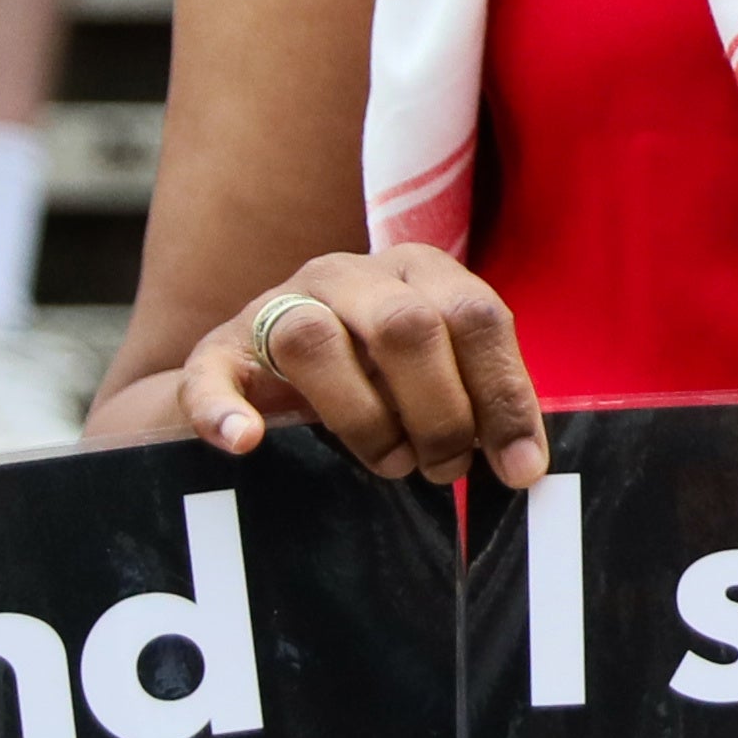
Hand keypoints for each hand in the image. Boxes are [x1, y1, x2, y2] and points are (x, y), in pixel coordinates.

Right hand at [131, 247, 542, 492]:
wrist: (253, 379)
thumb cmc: (369, 379)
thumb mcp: (432, 376)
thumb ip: (478, 401)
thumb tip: (525, 465)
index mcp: (417, 270)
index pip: (477, 315)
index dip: (504, 395)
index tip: (520, 467)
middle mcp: (348, 273)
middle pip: (406, 326)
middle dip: (439, 411)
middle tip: (443, 467)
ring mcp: (275, 304)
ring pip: (315, 340)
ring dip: (362, 418)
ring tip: (388, 463)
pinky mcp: (217, 351)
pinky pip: (212, 373)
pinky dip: (226, 409)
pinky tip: (246, 441)